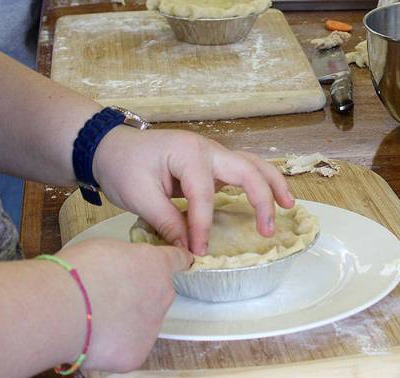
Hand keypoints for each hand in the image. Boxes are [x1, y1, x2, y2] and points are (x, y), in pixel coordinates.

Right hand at [57, 238, 188, 371]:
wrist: (63, 308)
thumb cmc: (77, 271)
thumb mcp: (106, 248)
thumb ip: (125, 259)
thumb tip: (123, 269)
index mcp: (157, 264)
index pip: (178, 259)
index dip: (176, 261)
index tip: (182, 263)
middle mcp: (163, 294)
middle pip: (158, 295)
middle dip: (140, 296)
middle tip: (109, 298)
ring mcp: (153, 326)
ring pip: (143, 324)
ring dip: (127, 322)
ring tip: (96, 319)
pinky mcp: (137, 353)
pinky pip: (128, 348)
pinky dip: (113, 346)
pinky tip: (94, 338)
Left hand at [92, 127, 294, 254]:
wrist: (111, 147)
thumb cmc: (122, 166)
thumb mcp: (138, 195)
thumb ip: (166, 220)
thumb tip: (188, 248)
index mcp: (189, 153)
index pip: (204, 195)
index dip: (202, 226)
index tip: (198, 252)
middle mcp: (209, 149)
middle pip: (247, 170)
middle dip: (262, 199)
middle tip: (267, 230)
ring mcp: (214, 154)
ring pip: (253, 165)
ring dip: (273, 185)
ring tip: (288, 207)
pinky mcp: (214, 164)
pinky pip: (244, 171)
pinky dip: (261, 183)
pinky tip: (271, 200)